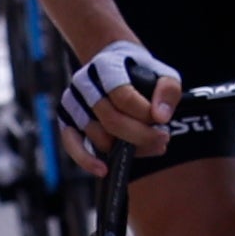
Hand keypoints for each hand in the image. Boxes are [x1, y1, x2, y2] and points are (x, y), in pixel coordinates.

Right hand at [54, 37, 182, 163]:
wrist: (115, 65)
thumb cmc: (140, 72)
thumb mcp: (162, 73)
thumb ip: (168, 90)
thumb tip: (160, 117)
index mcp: (106, 66)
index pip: (124, 97)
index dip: (145, 114)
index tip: (163, 121)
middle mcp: (84, 82)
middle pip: (112, 120)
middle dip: (141, 136)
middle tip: (162, 139)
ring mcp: (72, 102)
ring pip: (98, 136)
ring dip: (125, 148)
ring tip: (147, 145)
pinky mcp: (66, 120)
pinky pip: (71, 144)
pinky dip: (86, 160)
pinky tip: (103, 170)